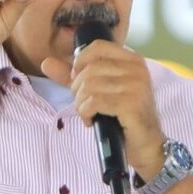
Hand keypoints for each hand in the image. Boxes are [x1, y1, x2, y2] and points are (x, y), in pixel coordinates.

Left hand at [42, 39, 166, 178]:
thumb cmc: (123, 118)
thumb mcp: (99, 91)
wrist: (146, 145)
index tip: (79, 82)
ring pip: (89, 85)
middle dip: (78, 89)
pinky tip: (91, 121)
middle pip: (89, 68)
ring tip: (88, 114)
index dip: (80, 63)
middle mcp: (137, 69)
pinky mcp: (131, 104)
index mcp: (133, 60)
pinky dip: (86, 112)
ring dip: (81, 103)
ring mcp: (136, 86)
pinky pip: (94, 101)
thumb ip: (74, 76)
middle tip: (84, 105)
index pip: (97, 47)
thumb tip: (46, 62)